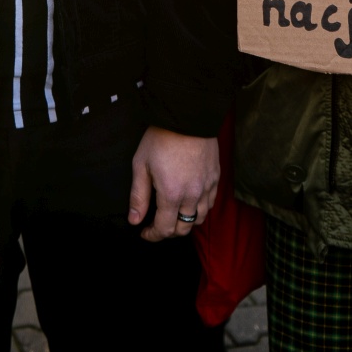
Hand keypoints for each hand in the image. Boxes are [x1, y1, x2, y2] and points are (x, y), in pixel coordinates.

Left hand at [128, 127, 218, 241]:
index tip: (144, 232)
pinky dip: (200, 209)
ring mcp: (207, 187)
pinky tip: (190, 201)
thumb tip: (134, 220)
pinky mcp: (216, 177)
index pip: (165, 229)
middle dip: (169, 231)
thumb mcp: (141, 165)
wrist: (188, 116)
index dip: (153, 235)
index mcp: (171, 194)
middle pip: (184, 228)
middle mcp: (192, 195)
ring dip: (186, 222)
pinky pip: (210, 204)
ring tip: (174, 215)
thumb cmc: (161, 138)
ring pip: (200, 219)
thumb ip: (138, 196)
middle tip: (157, 224)